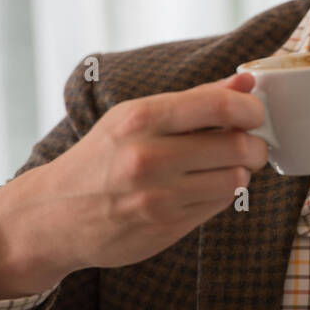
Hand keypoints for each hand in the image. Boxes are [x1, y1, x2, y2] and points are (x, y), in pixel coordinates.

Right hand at [0, 72, 270, 295]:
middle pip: (237, 145)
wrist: (55, 215)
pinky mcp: (167, 226)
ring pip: (236, 179)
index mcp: (140, 118)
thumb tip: (246, 83)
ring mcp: (158, 196)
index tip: (254, 115)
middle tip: (251, 144)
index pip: (219, 105)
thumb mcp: (135, 117)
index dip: (250, 109)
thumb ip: (195, 99)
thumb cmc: (102, 158)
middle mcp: (148, 157)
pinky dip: (222, 194)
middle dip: (255, 145)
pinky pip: (219, 204)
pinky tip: (205, 187)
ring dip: (241, 172)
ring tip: (225, 167)